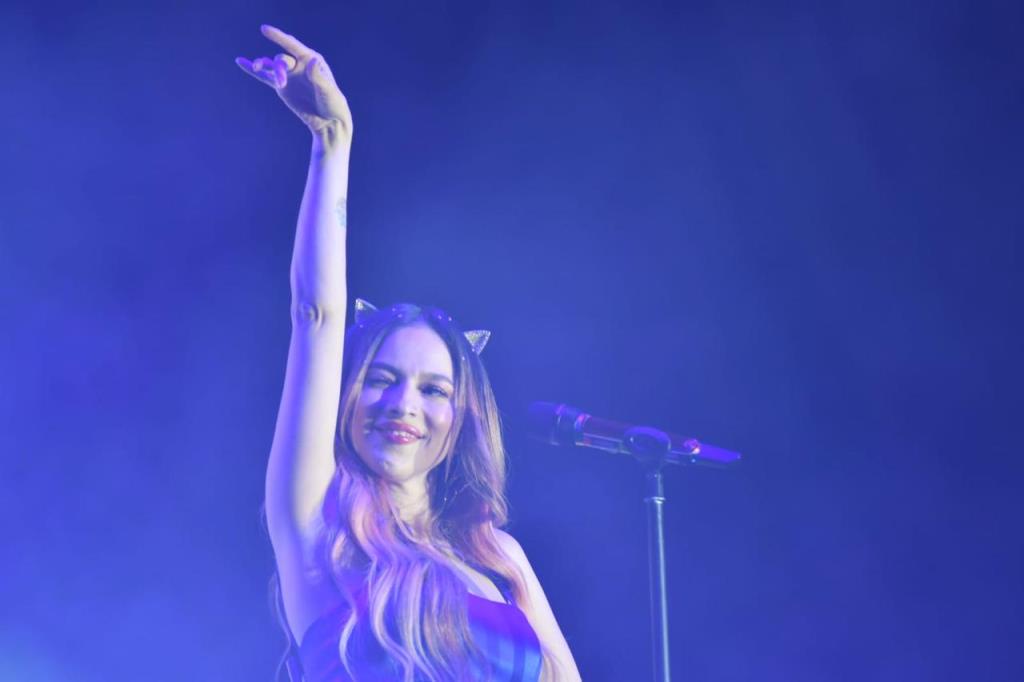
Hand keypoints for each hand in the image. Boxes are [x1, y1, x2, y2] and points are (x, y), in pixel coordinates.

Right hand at [236, 25, 352, 143]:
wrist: (329, 121)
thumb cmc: (333, 104)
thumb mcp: (328, 91)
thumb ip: (318, 77)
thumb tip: (312, 61)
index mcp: (311, 60)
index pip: (292, 45)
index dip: (278, 36)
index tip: (264, 29)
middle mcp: (298, 64)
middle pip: (281, 60)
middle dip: (278, 68)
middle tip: (280, 83)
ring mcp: (289, 75)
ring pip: (271, 65)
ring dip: (262, 65)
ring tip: (257, 68)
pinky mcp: (281, 87)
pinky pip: (264, 77)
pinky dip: (252, 70)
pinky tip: (240, 61)